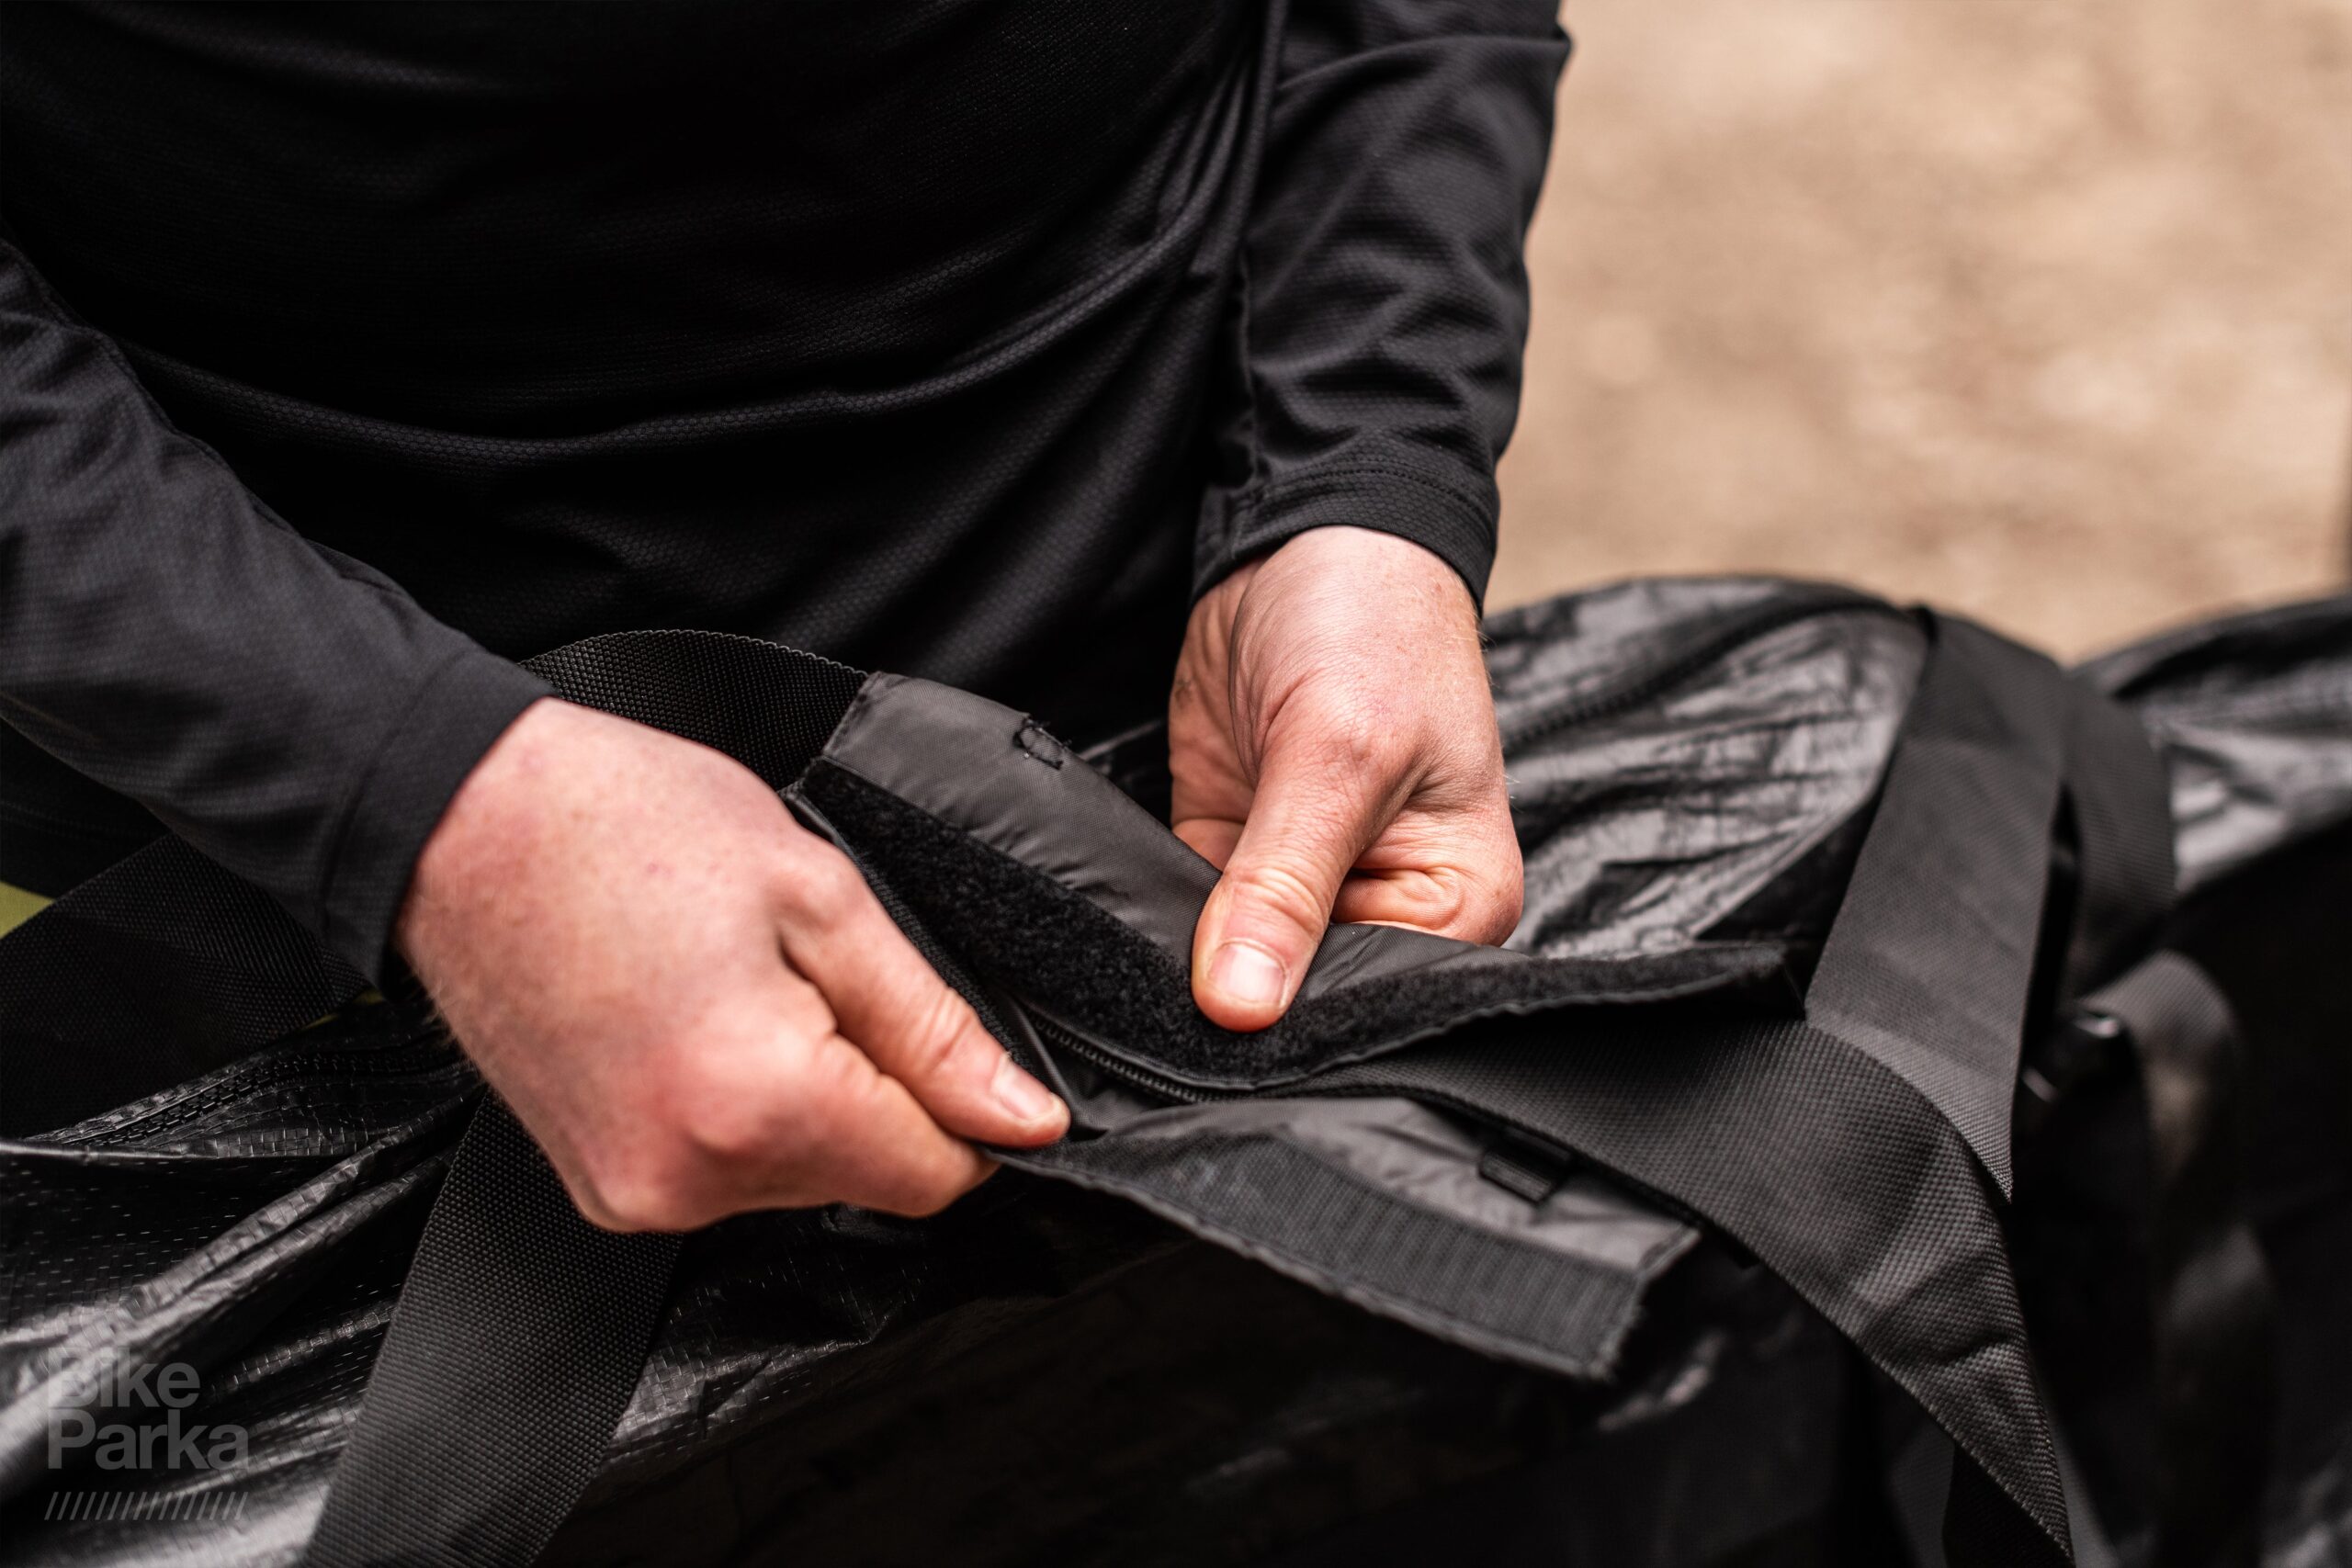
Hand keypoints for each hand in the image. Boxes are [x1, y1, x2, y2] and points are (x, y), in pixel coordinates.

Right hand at [396, 698, 1067, 1230]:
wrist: (460, 823)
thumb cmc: (624, 826)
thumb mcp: (819, 897)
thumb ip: (931, 1027)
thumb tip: (1020, 1116)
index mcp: (759, 1106)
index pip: (934, 1176)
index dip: (963, 1108)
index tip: (935, 1035)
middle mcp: (690, 1180)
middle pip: (864, 1177)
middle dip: (868, 1084)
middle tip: (801, 971)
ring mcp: (634, 1196)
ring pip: (796, 1178)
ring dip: (800, 1096)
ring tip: (733, 985)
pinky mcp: (600, 1190)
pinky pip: (723, 1173)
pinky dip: (735, 1110)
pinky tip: (694, 1021)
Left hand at [1171, 527, 1522, 1030]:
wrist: (1304, 533)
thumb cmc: (1371, 624)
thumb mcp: (1338, 752)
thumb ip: (1285, 883)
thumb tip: (1239, 1007)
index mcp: (1457, 904)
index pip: (1373, 1005)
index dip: (1297, 1024)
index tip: (1223, 1032)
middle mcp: (1386, 910)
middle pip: (1300, 1000)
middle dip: (1235, 1002)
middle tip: (1165, 1010)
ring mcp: (1302, 888)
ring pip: (1231, 968)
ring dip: (1183, 966)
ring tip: (1137, 970)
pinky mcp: (1227, 857)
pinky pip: (1182, 919)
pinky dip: (1150, 921)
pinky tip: (1119, 931)